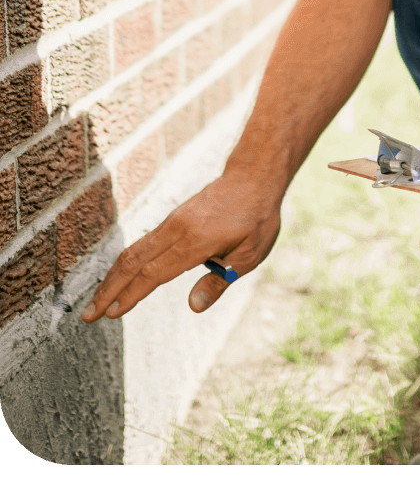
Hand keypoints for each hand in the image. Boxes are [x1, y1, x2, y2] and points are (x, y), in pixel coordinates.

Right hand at [80, 168, 282, 322]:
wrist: (253, 177)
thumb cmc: (257, 218)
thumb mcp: (250, 254)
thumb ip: (220, 281)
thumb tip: (193, 307)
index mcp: (197, 241)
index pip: (154, 273)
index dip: (131, 295)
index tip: (110, 315)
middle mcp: (177, 230)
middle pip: (133, 262)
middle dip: (108, 291)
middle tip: (87, 317)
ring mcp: (172, 222)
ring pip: (133, 251)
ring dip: (112, 278)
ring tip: (96, 303)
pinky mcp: (172, 219)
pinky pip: (142, 243)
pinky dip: (125, 264)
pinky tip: (119, 279)